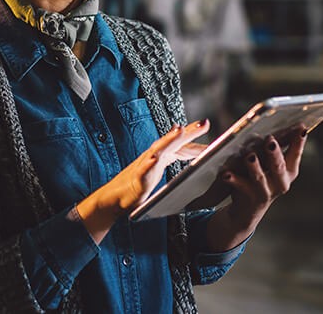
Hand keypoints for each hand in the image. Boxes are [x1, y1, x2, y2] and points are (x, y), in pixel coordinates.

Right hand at [76, 119, 210, 243]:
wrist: (114, 199)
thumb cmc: (137, 184)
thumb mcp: (158, 168)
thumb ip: (171, 156)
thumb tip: (186, 146)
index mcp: (161, 156)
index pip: (181, 145)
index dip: (195, 138)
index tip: (208, 130)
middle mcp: (153, 156)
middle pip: (173, 141)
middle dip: (188, 131)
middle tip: (205, 123)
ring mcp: (144, 166)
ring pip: (158, 150)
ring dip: (169, 140)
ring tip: (179, 130)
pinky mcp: (137, 179)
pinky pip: (143, 171)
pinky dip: (148, 165)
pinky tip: (154, 160)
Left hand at [205, 126, 306, 251]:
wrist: (246, 211)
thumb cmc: (259, 179)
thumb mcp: (270, 163)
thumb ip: (275, 147)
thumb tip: (277, 123)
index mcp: (289, 171)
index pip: (295, 153)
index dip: (298, 141)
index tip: (301, 127)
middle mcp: (280, 182)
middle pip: (279, 166)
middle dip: (275, 153)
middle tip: (270, 140)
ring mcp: (265, 192)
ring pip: (260, 178)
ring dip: (255, 166)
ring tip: (249, 156)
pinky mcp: (249, 198)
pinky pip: (240, 187)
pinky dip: (233, 180)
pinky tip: (225, 174)